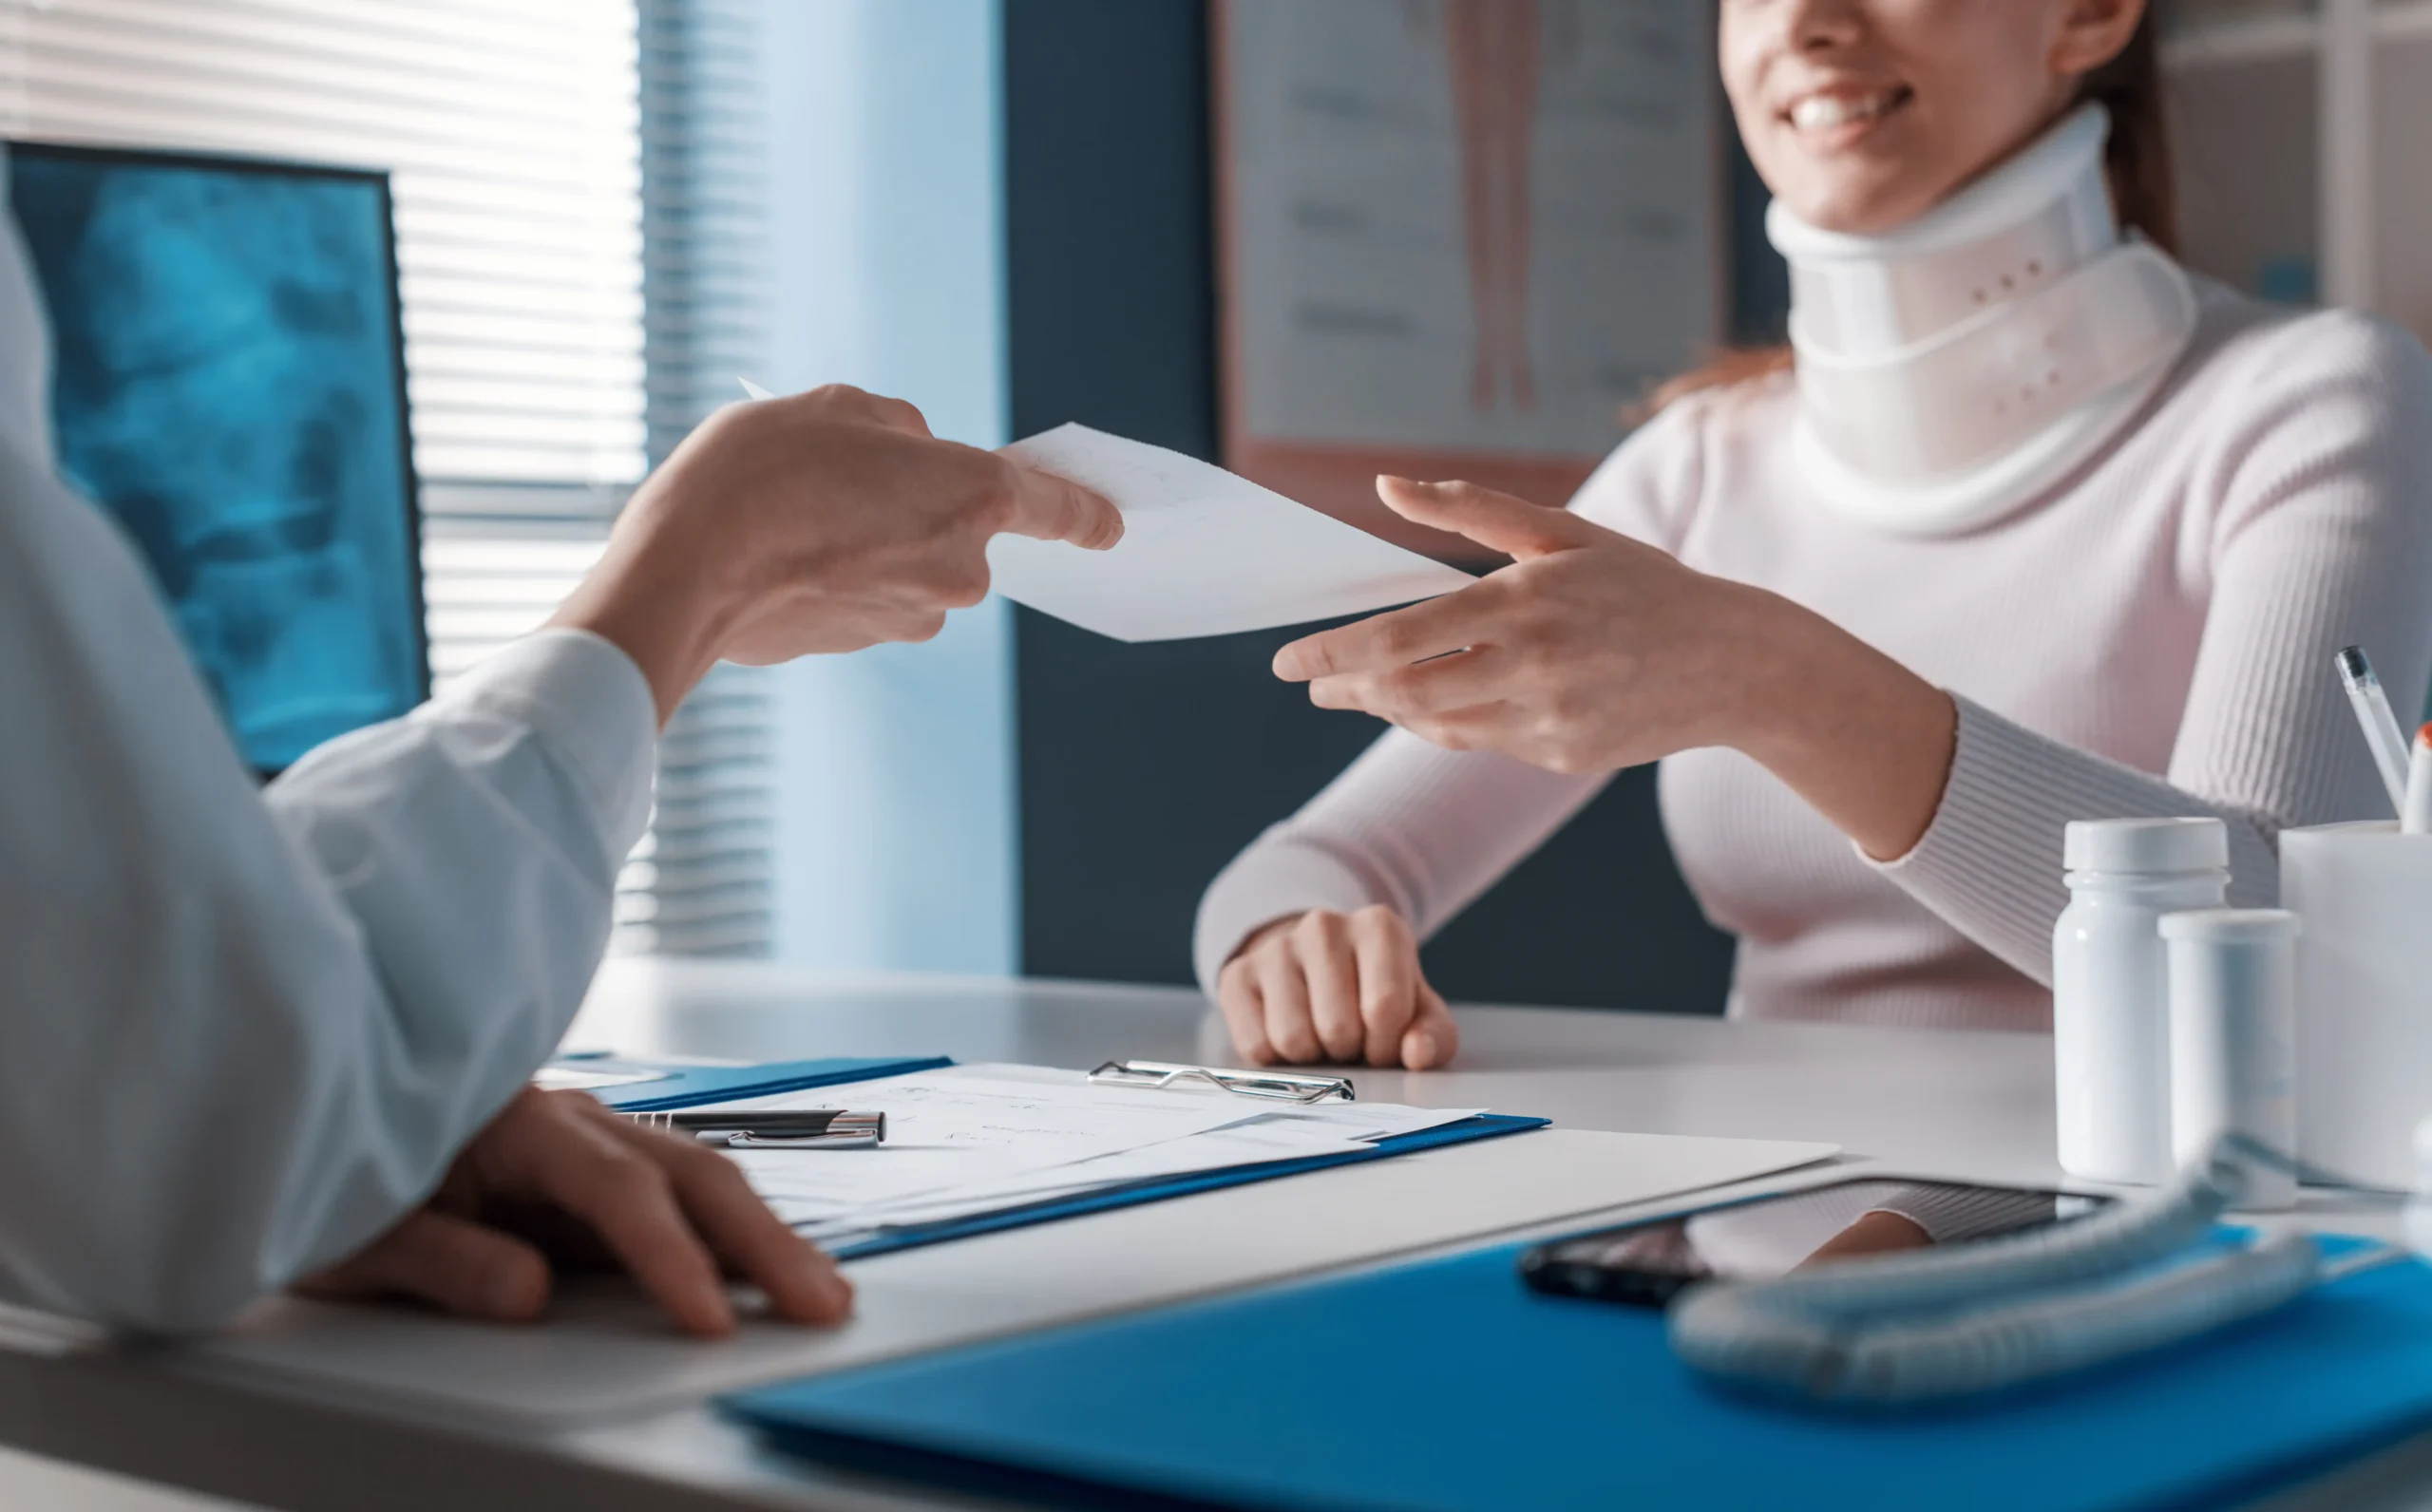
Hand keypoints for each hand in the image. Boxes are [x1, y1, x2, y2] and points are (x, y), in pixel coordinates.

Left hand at [295, 1088, 850, 1336]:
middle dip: (762, 1242)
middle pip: (690, 1172)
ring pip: (702, 1181)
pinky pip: (681, 1201)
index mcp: (514, 1121)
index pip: (614, 1187)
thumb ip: (444, 1261)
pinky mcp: (597, 1180)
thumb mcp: (358, 1233)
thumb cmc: (328, 1172)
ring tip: (822, 1293)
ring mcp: (592, 1146)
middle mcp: (570, 1122)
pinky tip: (772, 1272)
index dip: (666, 1254)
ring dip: (765, 1239)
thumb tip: (532, 1294)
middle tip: (818, 1304)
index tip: (704, 1319)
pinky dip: (735, 1237)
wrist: (310, 1128)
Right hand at [552, 384, 1122, 722]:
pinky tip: (783, 553)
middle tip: (842, 476)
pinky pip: (871, 593)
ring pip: (911, 560)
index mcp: (971, 494)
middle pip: (959, 526)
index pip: (1056, 507)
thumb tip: (915, 450)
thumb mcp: (830, 407)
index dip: (1086, 512)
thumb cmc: (758, 474)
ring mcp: (916, 614)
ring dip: (874, 537)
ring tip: (796, 513)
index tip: (1112, 525)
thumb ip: (895, 425)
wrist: (686, 573)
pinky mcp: (868, 643)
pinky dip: (841, 572)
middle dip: (916, 500)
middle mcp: (959, 566)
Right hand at [1217, 906, 1458, 1068]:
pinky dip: (1275, 1057)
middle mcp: (1324, 925)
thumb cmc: (1372, 996)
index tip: (1382, 1041)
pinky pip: (1256, 1046)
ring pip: (1292, 1039)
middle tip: (1349, 1038)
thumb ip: (1434, 1037)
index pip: (1385, 1008)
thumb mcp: (1417, 1012)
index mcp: (1379, 927)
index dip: (1386, 1045)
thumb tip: (1417, 1054)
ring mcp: (1276, 947)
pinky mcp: (1236, 975)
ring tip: (1319, 1034)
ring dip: (1311, 1056)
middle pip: (1337, 1028)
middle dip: (1348, 1050)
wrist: (1315, 969)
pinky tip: (1286, 1031)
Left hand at [1273, 476, 1765, 774]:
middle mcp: (1529, 667)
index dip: (1334, 652)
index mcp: (1522, 602)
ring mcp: (1546, 720)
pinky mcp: (1562, 756)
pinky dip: (1446, 721)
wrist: (1731, 661)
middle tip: (1310, 683)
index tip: (1287, 660)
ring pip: (1436, 725)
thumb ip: (1468, 508)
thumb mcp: (1561, 531)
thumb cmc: (1641, 583)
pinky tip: (1433, 702)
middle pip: (1403, 692)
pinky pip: (1482, 742)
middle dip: (1345, 688)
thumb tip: (1386, 488)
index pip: (1399, 637)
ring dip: (1389, 708)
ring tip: (1360, 690)